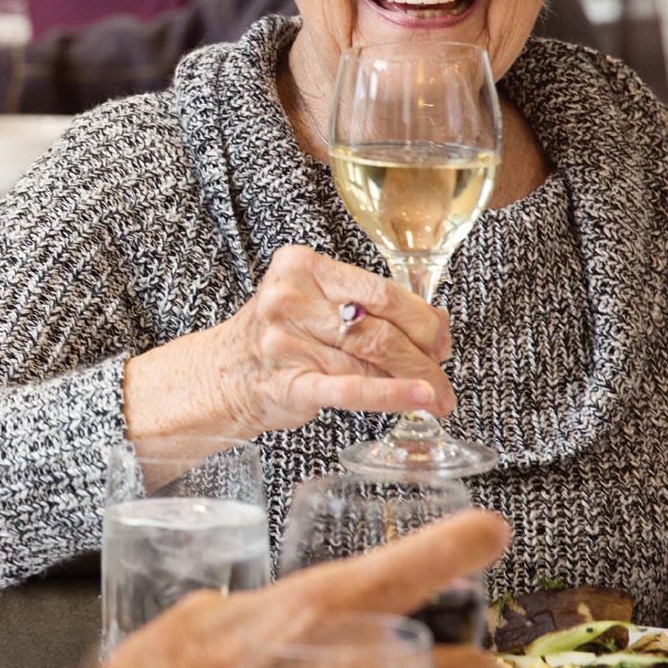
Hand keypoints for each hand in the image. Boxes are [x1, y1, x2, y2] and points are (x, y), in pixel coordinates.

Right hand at [121, 244, 454, 443]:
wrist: (224, 374)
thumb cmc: (279, 337)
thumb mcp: (318, 304)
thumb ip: (372, 306)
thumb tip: (438, 322)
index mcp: (302, 267)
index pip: (380, 290)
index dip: (421, 318)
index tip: (440, 338)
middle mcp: (290, 300)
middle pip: (378, 327)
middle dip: (423, 354)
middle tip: (444, 372)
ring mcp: (285, 343)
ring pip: (369, 361)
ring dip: (413, 382)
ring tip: (438, 398)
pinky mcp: (287, 384)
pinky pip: (348, 389)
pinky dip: (390, 395)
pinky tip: (419, 399)